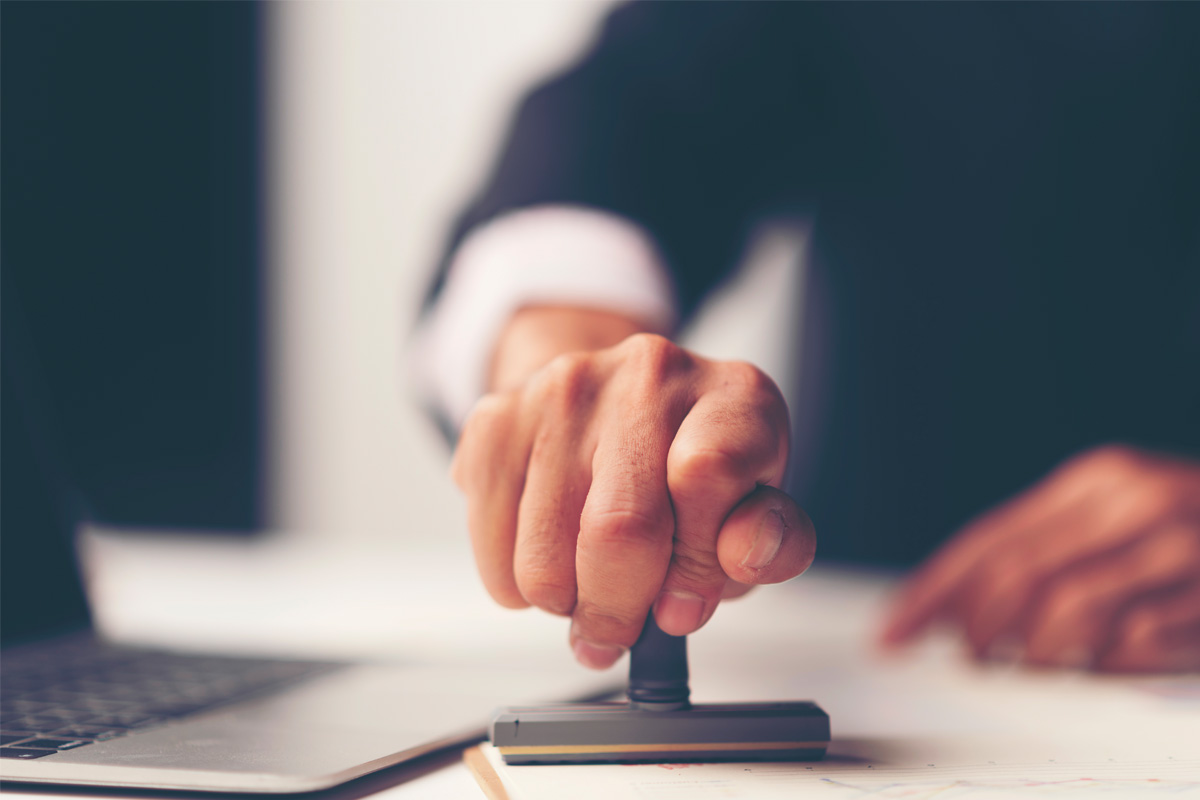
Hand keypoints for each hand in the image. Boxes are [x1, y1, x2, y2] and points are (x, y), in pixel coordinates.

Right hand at [452, 325, 815, 668]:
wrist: (614, 407)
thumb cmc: (693, 470)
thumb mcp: (754, 509)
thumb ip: (770, 544)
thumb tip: (743, 558)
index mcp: (733, 396)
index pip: (707, 477)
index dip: (695, 564)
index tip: (683, 604)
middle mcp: (650, 373)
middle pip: (618, 527)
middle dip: (618, 608)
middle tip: (620, 628)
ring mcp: (565, 388)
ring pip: (545, 554)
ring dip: (564, 601)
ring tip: (586, 585)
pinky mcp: (498, 417)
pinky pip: (491, 541)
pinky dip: (514, 583)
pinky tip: (547, 558)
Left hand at [882, 446, 1199, 671]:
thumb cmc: (1197, 535)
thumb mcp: (1122, 521)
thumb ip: (1050, 550)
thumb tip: (959, 606)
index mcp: (1097, 481)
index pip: (989, 539)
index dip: (931, 591)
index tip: (892, 634)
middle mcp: (1133, 502)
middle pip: (1013, 576)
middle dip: (975, 631)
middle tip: (969, 660)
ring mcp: (1179, 547)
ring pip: (1064, 614)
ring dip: (1034, 656)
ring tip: (1033, 668)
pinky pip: (1132, 645)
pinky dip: (1103, 667)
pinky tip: (1103, 667)